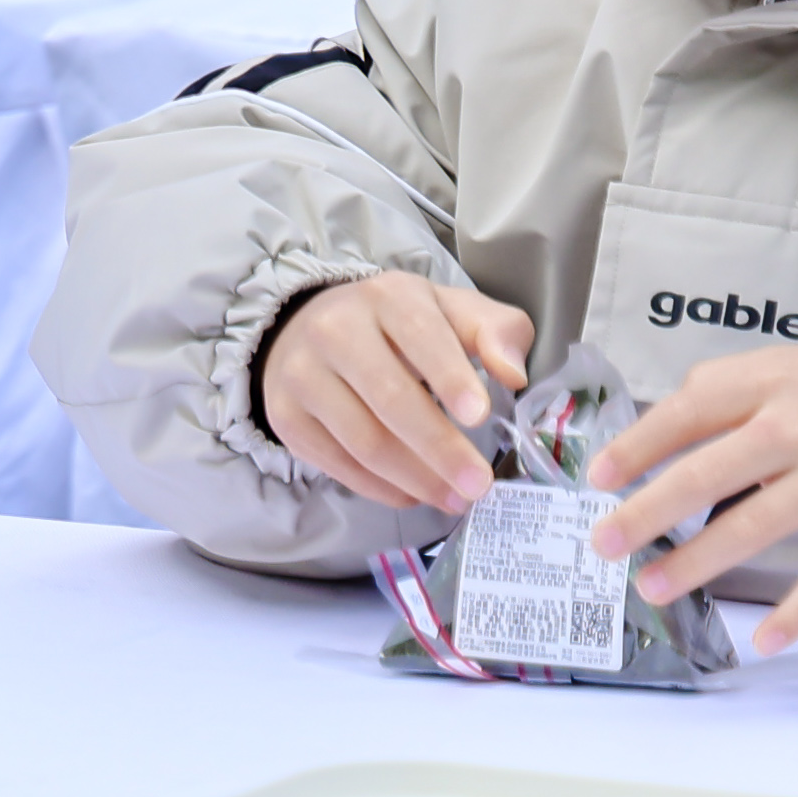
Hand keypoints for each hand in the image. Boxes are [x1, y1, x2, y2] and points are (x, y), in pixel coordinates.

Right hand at [261, 271, 533, 510]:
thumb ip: (496, 333)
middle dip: (440, 448)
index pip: (420, 337)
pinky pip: (337, 464)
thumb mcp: (453, 312)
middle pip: (390, 399)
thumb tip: (512, 374)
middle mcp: (333, 330)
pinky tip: (414, 493)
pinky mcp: (285, 416)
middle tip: (478, 485)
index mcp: (386, 297)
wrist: (310, 327)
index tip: (479, 417)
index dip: (450, 377)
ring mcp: (301, 374)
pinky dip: (382, 489)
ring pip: (363, 440)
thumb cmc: (400, 326)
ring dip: (416, 479)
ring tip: (454, 499)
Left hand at [586, 343, 797, 657]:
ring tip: (650, 586)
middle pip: (710, 474)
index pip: (686, 415)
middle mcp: (794, 432)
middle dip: (649, 511)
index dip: (637, 447)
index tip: (596, 478)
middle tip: (604, 543)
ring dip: (698, 562)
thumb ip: (707, 395)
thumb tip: (643, 444)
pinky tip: (762, 640)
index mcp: (760, 387)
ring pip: (755, 527)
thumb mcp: (764, 369)